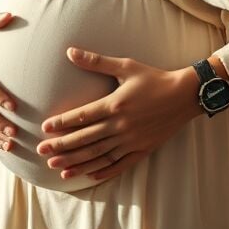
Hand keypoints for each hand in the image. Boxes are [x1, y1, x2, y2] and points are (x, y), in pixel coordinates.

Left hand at [36, 47, 201, 181]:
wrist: (185, 95)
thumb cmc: (154, 78)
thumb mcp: (125, 66)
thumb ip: (96, 62)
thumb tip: (69, 52)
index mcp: (115, 104)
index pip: (82, 116)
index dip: (62, 123)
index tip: (44, 129)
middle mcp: (121, 125)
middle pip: (86, 139)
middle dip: (62, 147)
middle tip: (42, 153)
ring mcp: (131, 140)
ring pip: (99, 155)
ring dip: (77, 163)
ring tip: (58, 169)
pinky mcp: (142, 149)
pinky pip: (120, 164)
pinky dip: (103, 171)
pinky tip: (88, 176)